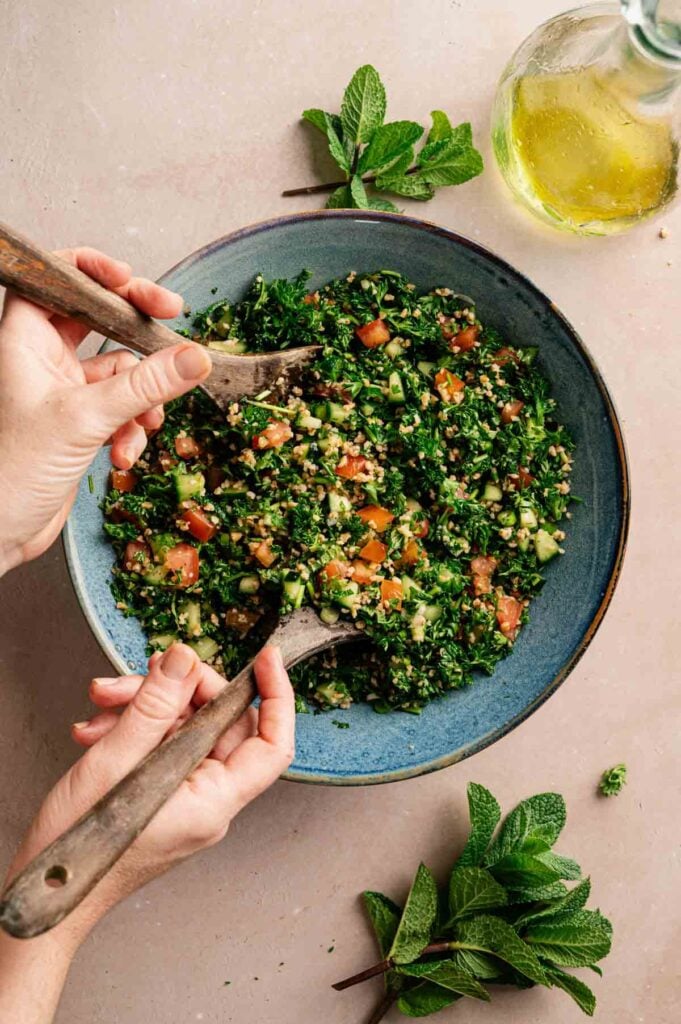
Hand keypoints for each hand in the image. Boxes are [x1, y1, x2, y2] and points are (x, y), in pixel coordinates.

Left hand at [0, 247, 211, 573]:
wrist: (0, 531)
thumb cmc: (9, 473)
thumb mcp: (85, 419)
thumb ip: (145, 386)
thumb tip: (194, 358)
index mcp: (24, 340)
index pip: (55, 278)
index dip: (92, 269)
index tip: (130, 279)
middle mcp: (42, 359)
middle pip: (97, 318)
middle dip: (137, 330)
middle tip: (172, 322)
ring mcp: (63, 390)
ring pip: (120, 370)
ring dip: (141, 397)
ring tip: (144, 422)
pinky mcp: (80, 422)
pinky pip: (122, 407)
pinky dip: (132, 426)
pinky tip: (125, 451)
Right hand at [0, 643, 292, 1023]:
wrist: (42, 892)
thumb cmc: (77, 848)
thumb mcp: (114, 763)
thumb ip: (155, 706)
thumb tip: (186, 660)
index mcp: (213, 802)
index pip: (272, 745)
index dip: (276, 697)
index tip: (265, 659)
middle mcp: (207, 801)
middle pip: (220, 723)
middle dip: (179, 690)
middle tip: (144, 672)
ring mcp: (184, 797)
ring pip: (184, 727)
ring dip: (144, 706)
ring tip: (103, 704)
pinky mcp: (161, 792)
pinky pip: (161, 744)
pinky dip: (132, 727)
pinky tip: (97, 729)